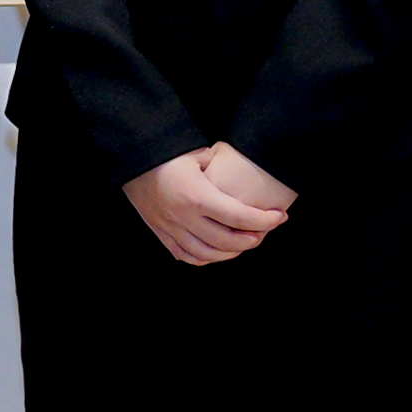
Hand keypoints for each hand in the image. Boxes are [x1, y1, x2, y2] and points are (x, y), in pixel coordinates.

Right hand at [122, 142, 296, 266]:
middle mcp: (183, 217)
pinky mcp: (162, 235)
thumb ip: (221, 169)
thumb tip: (242, 178)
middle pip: (226, 241)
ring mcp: (171, 229)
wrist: (132, 160)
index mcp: (196, 195)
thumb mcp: (198, 154)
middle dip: (252, 239)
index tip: (279, 217)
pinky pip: (187, 256)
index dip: (263, 220)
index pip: (238, 216)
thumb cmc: (167, 154)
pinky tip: (219, 251)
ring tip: (246, 242)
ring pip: (208, 254)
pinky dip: (206, 258)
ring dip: (231, 253)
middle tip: (265, 231)